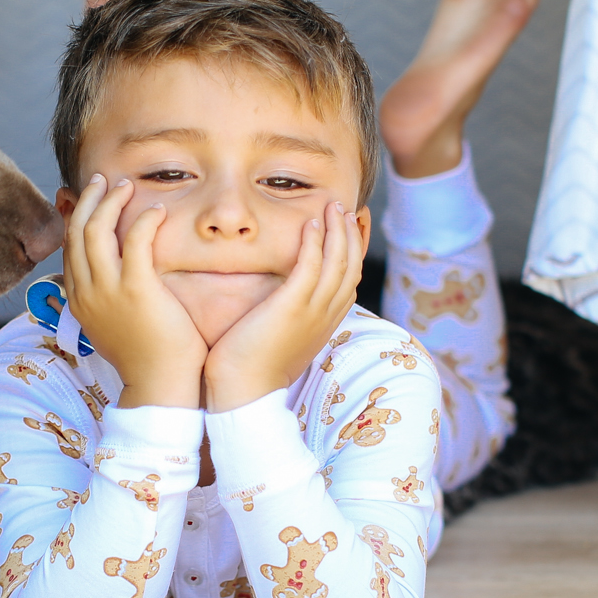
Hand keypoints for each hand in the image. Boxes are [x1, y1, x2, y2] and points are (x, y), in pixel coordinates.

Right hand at [63, 175, 205, 407]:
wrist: (159, 386)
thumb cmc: (144, 358)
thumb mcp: (110, 329)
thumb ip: (105, 303)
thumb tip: (111, 284)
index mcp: (78, 301)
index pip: (68, 248)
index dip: (77, 218)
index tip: (92, 200)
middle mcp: (86, 292)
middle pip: (76, 231)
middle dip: (89, 199)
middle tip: (104, 180)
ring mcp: (108, 290)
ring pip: (97, 229)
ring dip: (111, 201)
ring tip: (127, 186)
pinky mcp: (137, 289)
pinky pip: (136, 239)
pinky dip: (144, 218)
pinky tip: (157, 210)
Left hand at [202, 200, 362, 413]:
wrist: (244, 392)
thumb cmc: (254, 368)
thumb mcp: (284, 340)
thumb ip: (291, 319)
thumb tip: (284, 304)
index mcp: (326, 322)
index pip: (350, 279)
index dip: (353, 251)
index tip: (349, 228)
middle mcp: (326, 315)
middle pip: (352, 265)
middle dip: (350, 233)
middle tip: (343, 207)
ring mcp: (313, 310)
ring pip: (338, 261)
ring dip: (337, 229)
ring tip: (332, 205)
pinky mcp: (293, 306)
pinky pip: (312, 265)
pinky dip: (315, 241)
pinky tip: (311, 222)